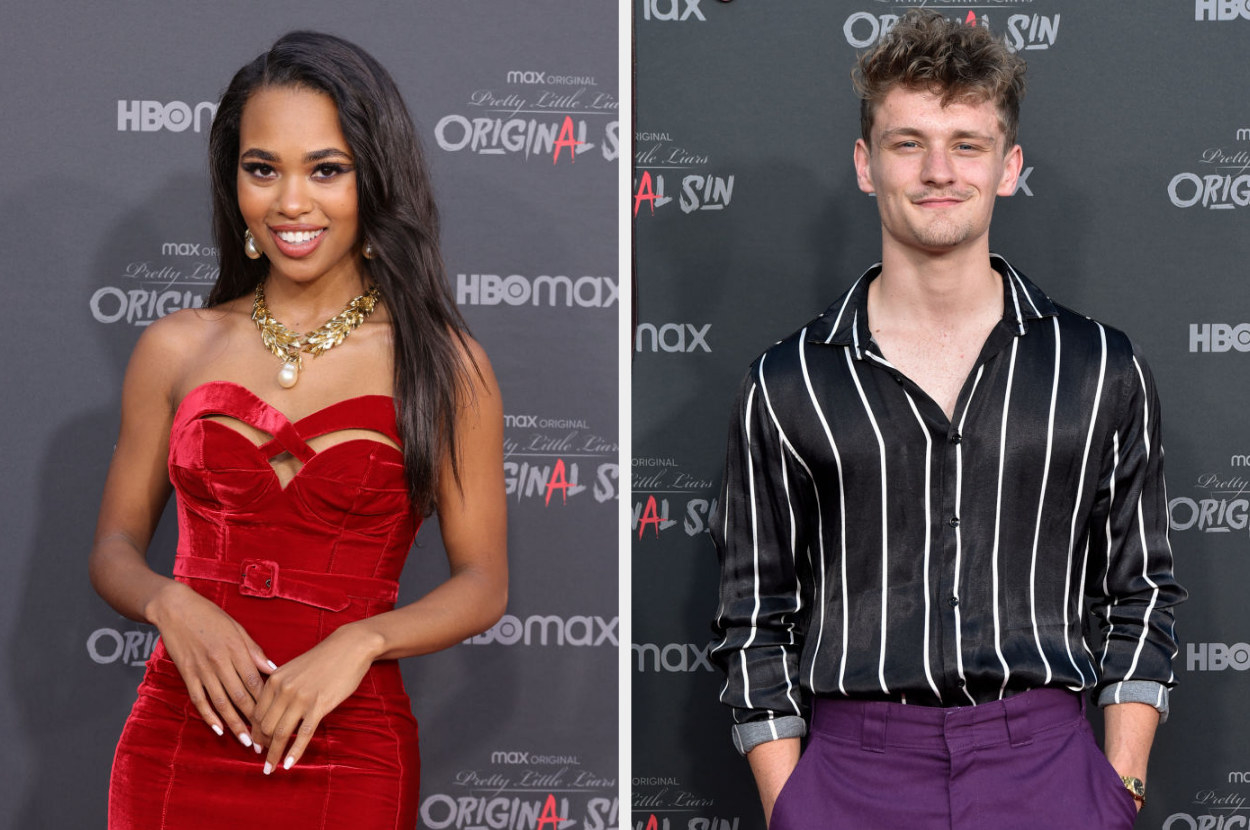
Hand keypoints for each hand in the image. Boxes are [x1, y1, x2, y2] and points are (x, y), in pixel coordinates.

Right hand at [149, 580, 275, 747]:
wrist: (176, 608)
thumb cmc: (211, 617)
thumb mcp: (238, 629)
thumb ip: (254, 652)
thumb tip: (273, 670)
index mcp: (237, 649)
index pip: (255, 682)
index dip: (267, 702)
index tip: (278, 718)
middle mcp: (220, 662)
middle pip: (240, 696)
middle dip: (254, 720)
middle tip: (266, 739)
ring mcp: (202, 670)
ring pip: (221, 702)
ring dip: (235, 724)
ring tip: (246, 742)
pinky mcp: (187, 674)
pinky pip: (199, 699)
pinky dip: (209, 716)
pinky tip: (218, 729)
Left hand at [248, 624, 378, 774]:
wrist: (349, 647)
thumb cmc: (323, 658)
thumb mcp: (293, 669)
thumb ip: (280, 688)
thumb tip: (272, 711)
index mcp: (274, 680)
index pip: (256, 713)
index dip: (254, 732)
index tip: (256, 744)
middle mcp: (283, 690)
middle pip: (264, 726)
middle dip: (262, 745)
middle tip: (263, 758)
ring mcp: (301, 698)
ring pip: (281, 733)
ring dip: (273, 754)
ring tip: (271, 768)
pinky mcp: (319, 705)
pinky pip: (304, 734)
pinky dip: (294, 752)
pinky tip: (289, 764)